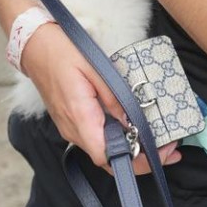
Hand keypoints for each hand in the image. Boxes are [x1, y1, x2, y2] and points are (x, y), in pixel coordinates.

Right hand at [22, 23, 180, 175]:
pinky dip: (119, 139)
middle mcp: (73, 129)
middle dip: (142, 159)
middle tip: (171, 148)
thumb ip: (115, 97)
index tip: (161, 154)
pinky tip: (137, 129)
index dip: (135, 161)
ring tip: (161, 139)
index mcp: (79, 116)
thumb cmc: (63, 51)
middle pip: (109, 159)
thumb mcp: (96, 68)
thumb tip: (133, 123)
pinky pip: (98, 138)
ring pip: (105, 150)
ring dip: (133, 149)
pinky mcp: (73, 122)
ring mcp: (71, 128)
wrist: (35, 46)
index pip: (107, 156)